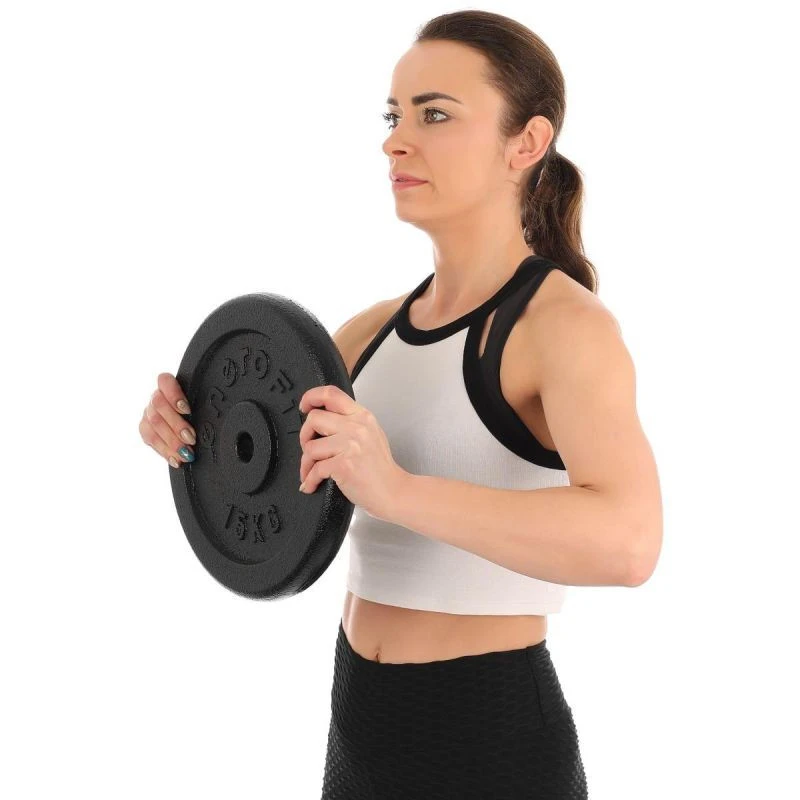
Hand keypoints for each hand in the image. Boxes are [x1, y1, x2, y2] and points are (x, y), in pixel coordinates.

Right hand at [139, 373, 195, 467]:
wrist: (186, 424)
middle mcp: (156, 398)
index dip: (174, 394)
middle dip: (176, 425)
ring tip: (186, 453)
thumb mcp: (200, 406)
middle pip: (159, 406)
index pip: (164, 381)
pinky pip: (150, 439)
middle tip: (191, 438)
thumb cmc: (196, 412)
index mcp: (169, 386)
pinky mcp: (145, 429)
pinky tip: (176, 459)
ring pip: (153, 423)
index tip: (187, 410)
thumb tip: (216, 418)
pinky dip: (164, 451)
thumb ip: (202, 406)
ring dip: (172, 441)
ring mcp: (148, 412)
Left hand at [298, 384, 406, 520]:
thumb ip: (350, 422)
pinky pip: (314, 469)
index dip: (311, 397)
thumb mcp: (371, 434)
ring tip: (312, 472)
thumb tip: (322, 419)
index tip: (304, 406)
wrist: (393, 492)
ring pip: (310, 446)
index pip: (331, 394)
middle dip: (305, 436)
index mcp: (362, 416)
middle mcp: (356, 427)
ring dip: (306, 463)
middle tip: (310, 448)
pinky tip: (312, 484)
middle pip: (313, 418)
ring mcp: (350, 445)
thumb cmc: (381, 468)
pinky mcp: (343, 465)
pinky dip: (309, 480)